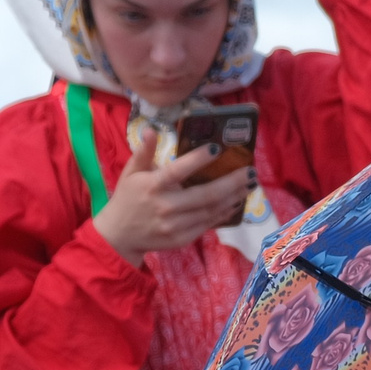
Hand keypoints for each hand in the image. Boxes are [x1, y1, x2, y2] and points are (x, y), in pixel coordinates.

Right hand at [89, 123, 252, 262]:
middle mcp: (165, 206)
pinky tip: (236, 202)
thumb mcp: (131, 172)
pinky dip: (224, 213)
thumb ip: (143, 152)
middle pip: (205, 194)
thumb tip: (150, 130)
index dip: (198, 160)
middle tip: (250, 171)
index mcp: (152, 186)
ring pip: (211, 210)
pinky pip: (208, 224)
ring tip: (249, 185)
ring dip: (234, 197)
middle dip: (232, 182)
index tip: (217, 148)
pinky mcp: (182, 239)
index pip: (178, 171)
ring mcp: (175, 225)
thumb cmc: (127, 198)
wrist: (120, 236)